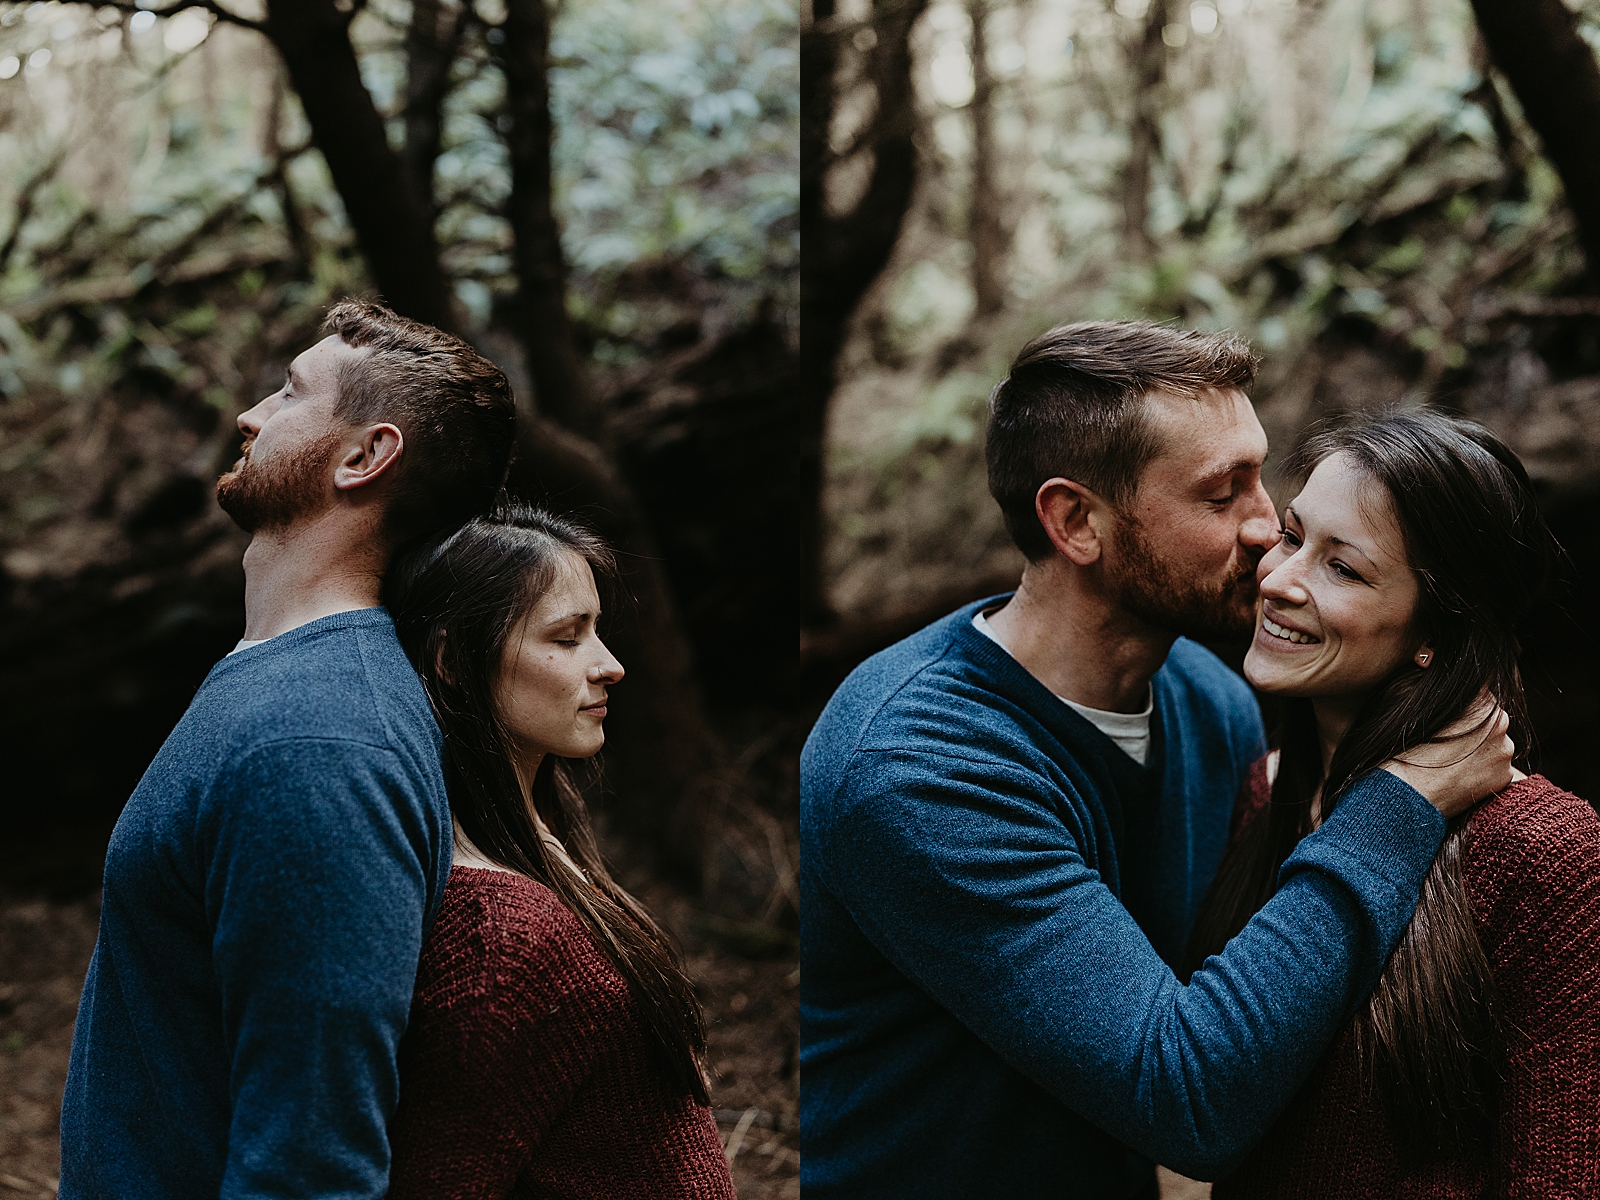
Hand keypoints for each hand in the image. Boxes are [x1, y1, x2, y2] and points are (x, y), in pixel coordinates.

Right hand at [1380, 693, 1513, 818]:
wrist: (1406, 793)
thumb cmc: (1402, 745)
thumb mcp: (1408, 701)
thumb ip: (1431, 684)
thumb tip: (1432, 669)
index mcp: (1481, 699)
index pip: (1479, 691)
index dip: (1461, 703)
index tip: (1446, 715)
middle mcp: (1501, 722)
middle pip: (1490, 718)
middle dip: (1471, 726)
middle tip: (1444, 740)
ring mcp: (1505, 751)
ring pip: (1494, 743)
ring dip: (1477, 749)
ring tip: (1449, 761)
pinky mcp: (1505, 777)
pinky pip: (1495, 768)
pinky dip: (1480, 771)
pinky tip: (1456, 775)